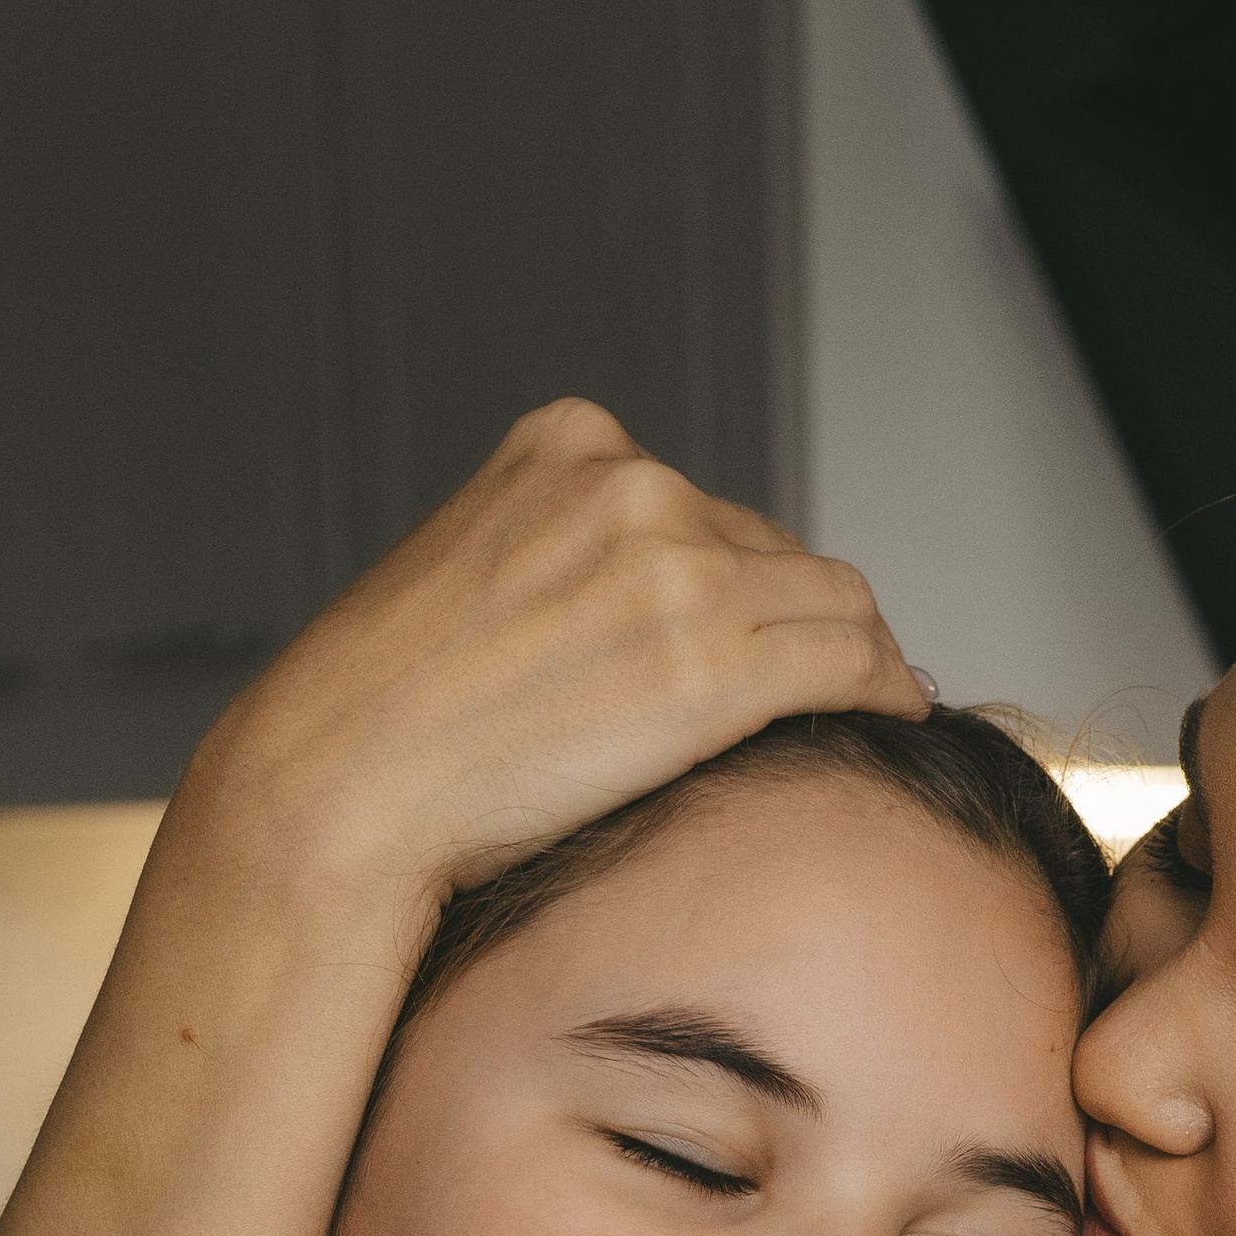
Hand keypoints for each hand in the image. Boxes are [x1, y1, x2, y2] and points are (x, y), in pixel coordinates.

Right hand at [186, 399, 931, 917]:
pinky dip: (887, 692)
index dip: (743, 585)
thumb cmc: (388, 727)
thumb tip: (660, 630)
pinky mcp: (713, 663)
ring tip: (868, 714)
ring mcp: (675, 566)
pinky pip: (853, 663)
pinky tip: (897, 726)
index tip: (754, 645)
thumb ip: (565, 575)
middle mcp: (628, 482)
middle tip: (824, 696)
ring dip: (856, 660)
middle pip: (774, 551)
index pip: (707, 508)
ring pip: (832, 601)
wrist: (338, 792)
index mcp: (566, 444)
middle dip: (796, 625)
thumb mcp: (473, 585)